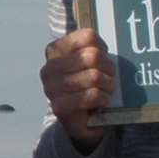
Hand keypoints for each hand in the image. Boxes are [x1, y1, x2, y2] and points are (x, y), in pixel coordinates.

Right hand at [41, 29, 114, 151]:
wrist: (81, 121)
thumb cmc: (87, 87)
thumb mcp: (88, 62)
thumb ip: (93, 48)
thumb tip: (109, 45)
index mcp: (55, 50)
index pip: (88, 36)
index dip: (103, 48)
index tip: (103, 59)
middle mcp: (49, 67)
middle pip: (93, 56)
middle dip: (108, 69)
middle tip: (109, 78)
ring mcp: (51, 88)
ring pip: (94, 76)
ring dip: (107, 86)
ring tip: (106, 91)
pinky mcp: (59, 106)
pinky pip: (92, 95)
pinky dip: (103, 99)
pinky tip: (101, 102)